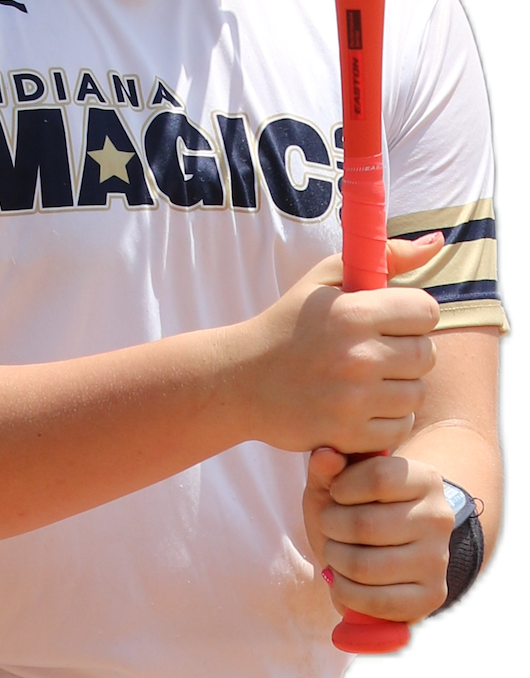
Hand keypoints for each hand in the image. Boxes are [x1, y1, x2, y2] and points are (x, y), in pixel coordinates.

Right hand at [234, 234, 442, 455]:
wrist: (240, 378)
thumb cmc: (289, 324)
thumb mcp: (326, 278)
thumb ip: (385, 257)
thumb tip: (436, 243)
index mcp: (354, 312)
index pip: (427, 311)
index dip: (413, 314)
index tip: (391, 320)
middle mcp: (358, 356)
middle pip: (428, 354)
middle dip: (409, 350)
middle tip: (380, 351)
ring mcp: (353, 399)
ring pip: (417, 394)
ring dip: (400, 387)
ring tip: (371, 380)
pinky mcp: (347, 435)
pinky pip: (400, 428)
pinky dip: (388, 420)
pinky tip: (364, 406)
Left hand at [303, 448, 453, 623]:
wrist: (382, 551)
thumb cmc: (355, 509)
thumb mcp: (337, 483)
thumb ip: (327, 468)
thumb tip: (324, 457)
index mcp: (425, 479)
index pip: (378, 476)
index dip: (343, 487)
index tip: (335, 493)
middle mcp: (439, 517)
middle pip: (365, 525)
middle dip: (331, 526)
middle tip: (329, 526)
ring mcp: (438, 560)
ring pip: (365, 566)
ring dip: (335, 559)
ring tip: (334, 551)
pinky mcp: (432, 596)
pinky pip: (376, 602)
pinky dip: (345, 592)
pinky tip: (340, 579)